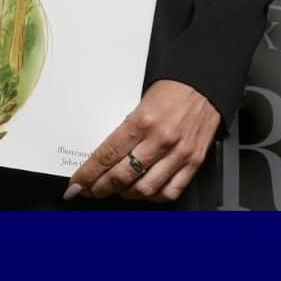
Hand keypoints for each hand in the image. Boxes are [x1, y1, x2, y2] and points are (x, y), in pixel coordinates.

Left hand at [66, 80, 219, 202]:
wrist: (204, 83)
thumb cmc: (172, 89)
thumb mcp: (140, 103)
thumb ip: (125, 130)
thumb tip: (104, 156)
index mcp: (143, 120)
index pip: (108, 155)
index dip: (88, 175)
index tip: (76, 185)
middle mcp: (161, 139)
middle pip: (122, 176)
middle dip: (100, 188)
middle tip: (90, 191)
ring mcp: (179, 153)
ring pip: (145, 189)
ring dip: (125, 194)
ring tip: (116, 191)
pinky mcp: (194, 162)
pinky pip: (170, 191)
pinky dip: (154, 197)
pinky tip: (144, 192)